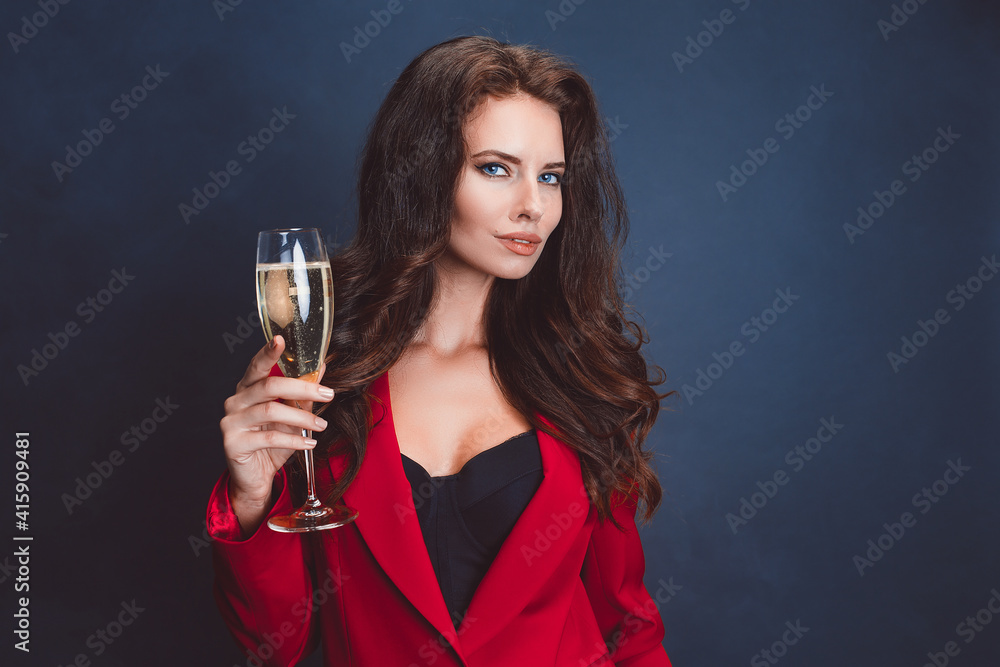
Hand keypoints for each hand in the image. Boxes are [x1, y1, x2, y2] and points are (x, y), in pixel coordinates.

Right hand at [219, 336, 333, 533]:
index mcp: (247, 388)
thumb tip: (320, 368)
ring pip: (271, 411)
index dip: (269, 352)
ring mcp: (231, 422)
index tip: (281, 339)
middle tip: (328, 394)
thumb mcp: (291, 417)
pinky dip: (294, 440)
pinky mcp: (233, 443)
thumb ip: (302, 394)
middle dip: (303, 389)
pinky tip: (310, 443)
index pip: (257, 365)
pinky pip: (269, 437)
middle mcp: (235, 401)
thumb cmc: (272, 443)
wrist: (255, 478)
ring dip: (302, 418)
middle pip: (269, 386)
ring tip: (322, 425)